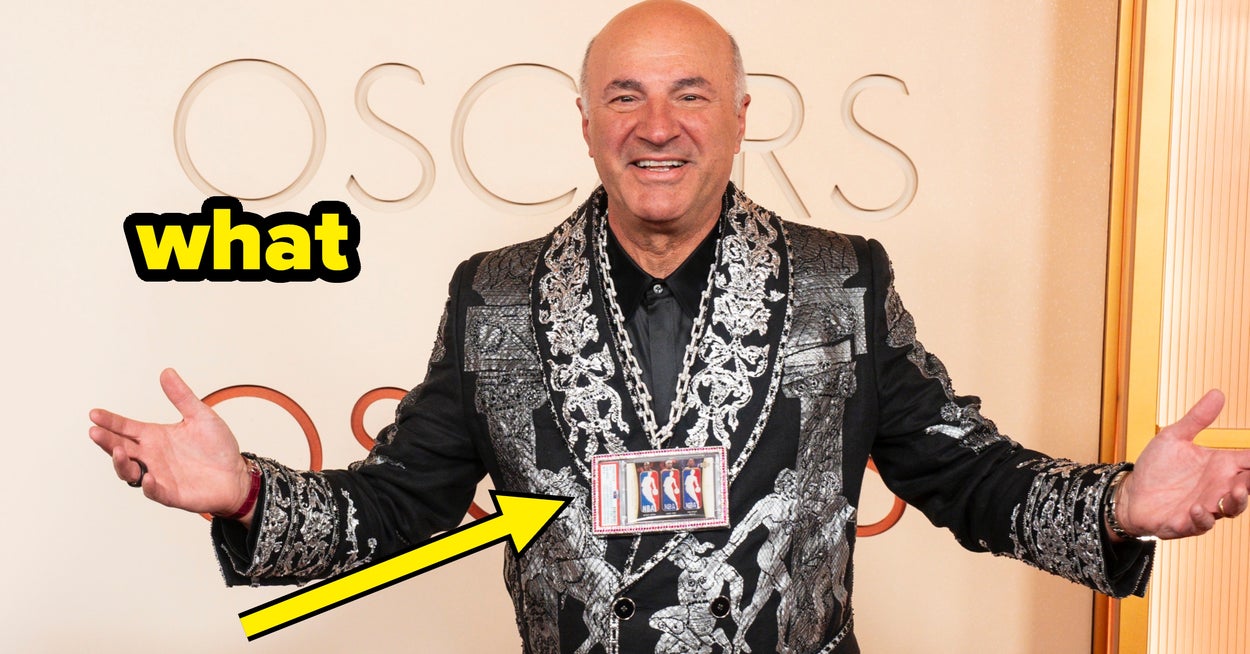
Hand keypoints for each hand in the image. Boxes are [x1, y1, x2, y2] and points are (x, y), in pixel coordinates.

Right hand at [88, 368, 252, 518]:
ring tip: (118, 451)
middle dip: (106, 441)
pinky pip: (155, 492)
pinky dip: (150, 486)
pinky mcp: (172, 493)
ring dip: (121, 463)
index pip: (126, 428)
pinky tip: (148, 477)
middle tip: (95, 432)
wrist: (237, 475)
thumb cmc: (218, 447)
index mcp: (155, 437)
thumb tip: (167, 372)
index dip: (110, 422)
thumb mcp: (201, 416)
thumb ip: (182, 396)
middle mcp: (152, 456)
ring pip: (130, 472)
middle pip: (121, 449)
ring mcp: (160, 476)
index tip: (94, 414)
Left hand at [1117, 390, 1249, 538]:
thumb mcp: (1174, 437)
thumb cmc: (1157, 467)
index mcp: (1220, 466)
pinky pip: (1199, 524)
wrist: (1131, 493)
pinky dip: (1200, 518)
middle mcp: (1217, 488)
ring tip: (1235, 490)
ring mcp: (1205, 506)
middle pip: (1247, 486)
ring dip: (1236, 501)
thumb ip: (1197, 418)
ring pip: (1230, 508)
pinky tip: (1195, 508)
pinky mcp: (1185, 522)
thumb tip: (1218, 393)